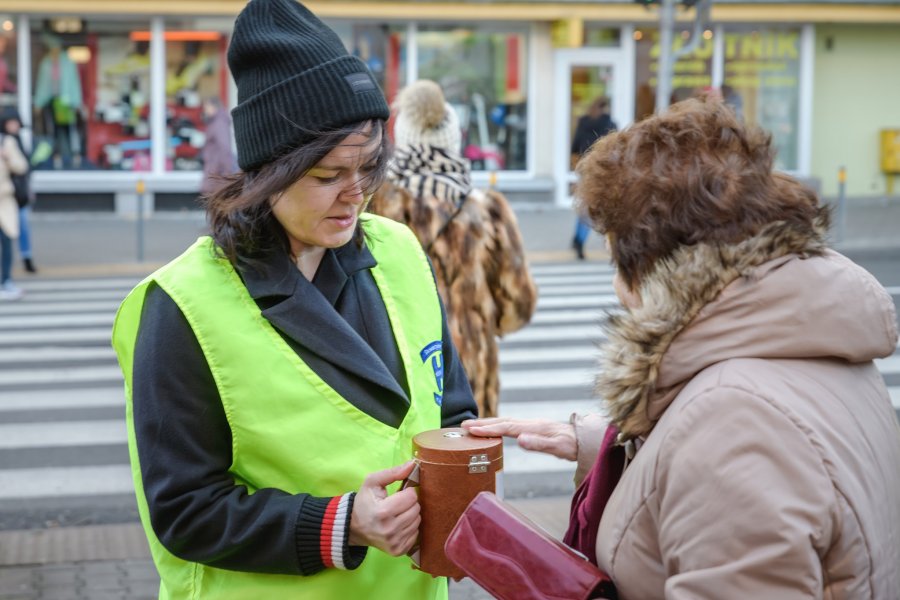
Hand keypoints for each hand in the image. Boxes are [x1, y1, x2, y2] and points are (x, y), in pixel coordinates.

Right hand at [349, 461, 420, 555]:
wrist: (353, 528)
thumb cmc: (364, 502)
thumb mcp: (372, 482)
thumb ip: (392, 472)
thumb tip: (412, 464)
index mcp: (383, 511)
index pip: (411, 496)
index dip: (406, 492)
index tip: (397, 494)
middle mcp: (390, 530)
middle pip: (416, 509)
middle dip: (409, 503)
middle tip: (397, 504)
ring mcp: (394, 543)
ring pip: (418, 521)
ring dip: (410, 515)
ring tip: (396, 514)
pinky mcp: (398, 551)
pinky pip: (416, 534)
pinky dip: (410, 527)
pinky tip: (398, 525)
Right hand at [462, 417, 576, 460]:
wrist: (586, 439)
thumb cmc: (573, 445)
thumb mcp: (557, 448)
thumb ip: (539, 443)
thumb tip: (519, 439)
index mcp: (534, 427)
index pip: (506, 427)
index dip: (488, 429)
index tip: (472, 430)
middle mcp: (531, 423)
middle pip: (502, 421)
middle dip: (482, 424)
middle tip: (463, 426)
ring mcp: (532, 424)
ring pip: (505, 422)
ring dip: (488, 423)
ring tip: (471, 426)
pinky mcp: (533, 428)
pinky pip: (511, 425)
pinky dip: (498, 425)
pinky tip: (494, 429)